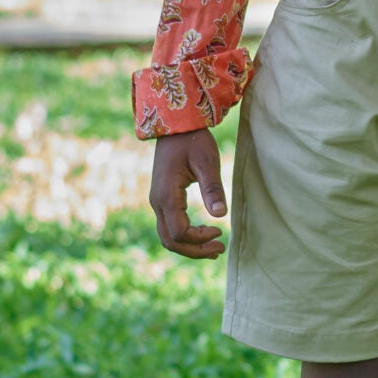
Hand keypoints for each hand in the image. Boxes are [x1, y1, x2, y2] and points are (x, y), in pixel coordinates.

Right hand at [149, 127, 227, 257]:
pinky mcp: (162, 199)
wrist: (175, 126)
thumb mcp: (207, 161)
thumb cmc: (193, 140)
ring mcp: (157, 202)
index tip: (220, 231)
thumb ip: (212, 188)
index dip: (200, 238)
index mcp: (166, 195)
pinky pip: (169, 226)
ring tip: (214, 248)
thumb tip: (220, 215)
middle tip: (220, 250)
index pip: (179, 232)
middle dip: (195, 251)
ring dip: (190, 246)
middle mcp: (157, 202)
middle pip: (170, 241)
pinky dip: (185, 237)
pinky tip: (203, 235)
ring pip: (168, 236)